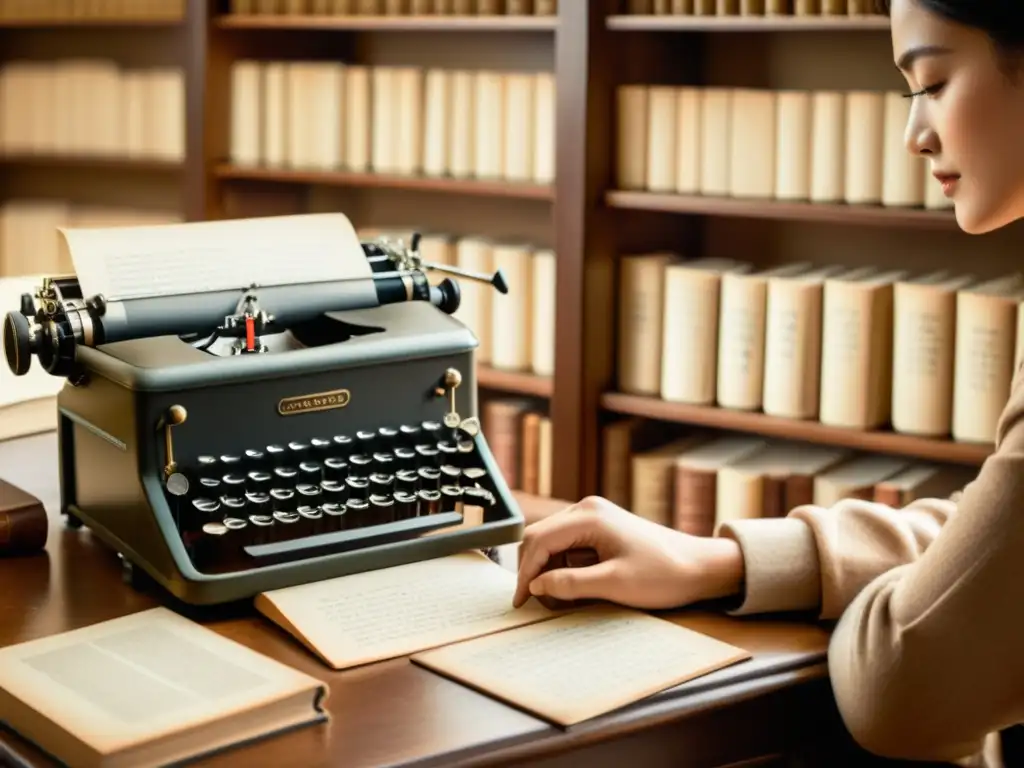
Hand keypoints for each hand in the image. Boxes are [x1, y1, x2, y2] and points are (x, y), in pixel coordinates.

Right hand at [513, 496, 744, 610]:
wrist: (700, 567)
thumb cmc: (663, 574)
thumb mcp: (614, 584)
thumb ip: (570, 584)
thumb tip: (535, 586)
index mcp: (588, 516)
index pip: (539, 541)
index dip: (525, 573)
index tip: (521, 602)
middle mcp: (587, 509)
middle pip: (541, 538)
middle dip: (534, 570)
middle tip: (536, 603)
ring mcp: (594, 517)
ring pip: (553, 543)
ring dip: (549, 571)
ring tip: (557, 600)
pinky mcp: (601, 529)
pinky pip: (569, 546)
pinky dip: (564, 567)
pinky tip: (573, 588)